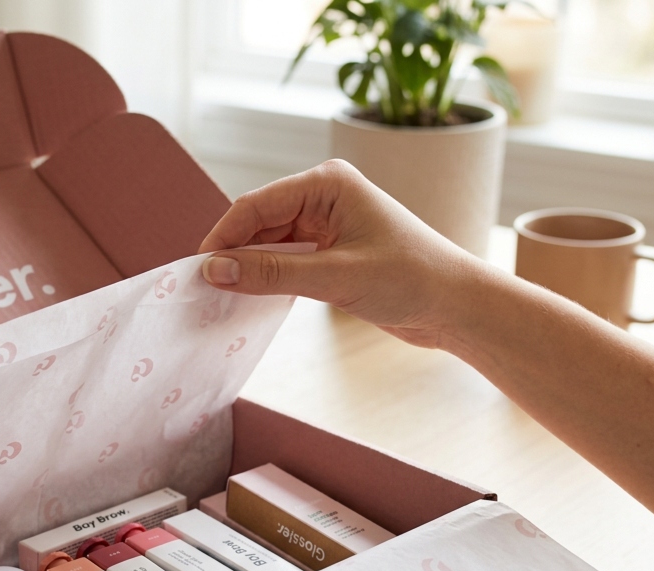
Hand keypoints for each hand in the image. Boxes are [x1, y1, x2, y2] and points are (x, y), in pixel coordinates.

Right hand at [199, 159, 494, 349]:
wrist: (456, 306)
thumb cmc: (412, 279)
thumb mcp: (336, 278)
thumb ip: (271, 274)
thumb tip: (213, 271)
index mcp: (327, 183)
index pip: (255, 206)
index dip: (222, 239)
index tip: (196, 273)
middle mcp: (323, 195)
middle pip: (256, 223)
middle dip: (231, 255)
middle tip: (204, 291)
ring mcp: (326, 223)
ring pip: (266, 244)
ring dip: (247, 269)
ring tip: (223, 299)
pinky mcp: (330, 250)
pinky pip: (283, 259)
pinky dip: (266, 278)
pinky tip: (251, 298)